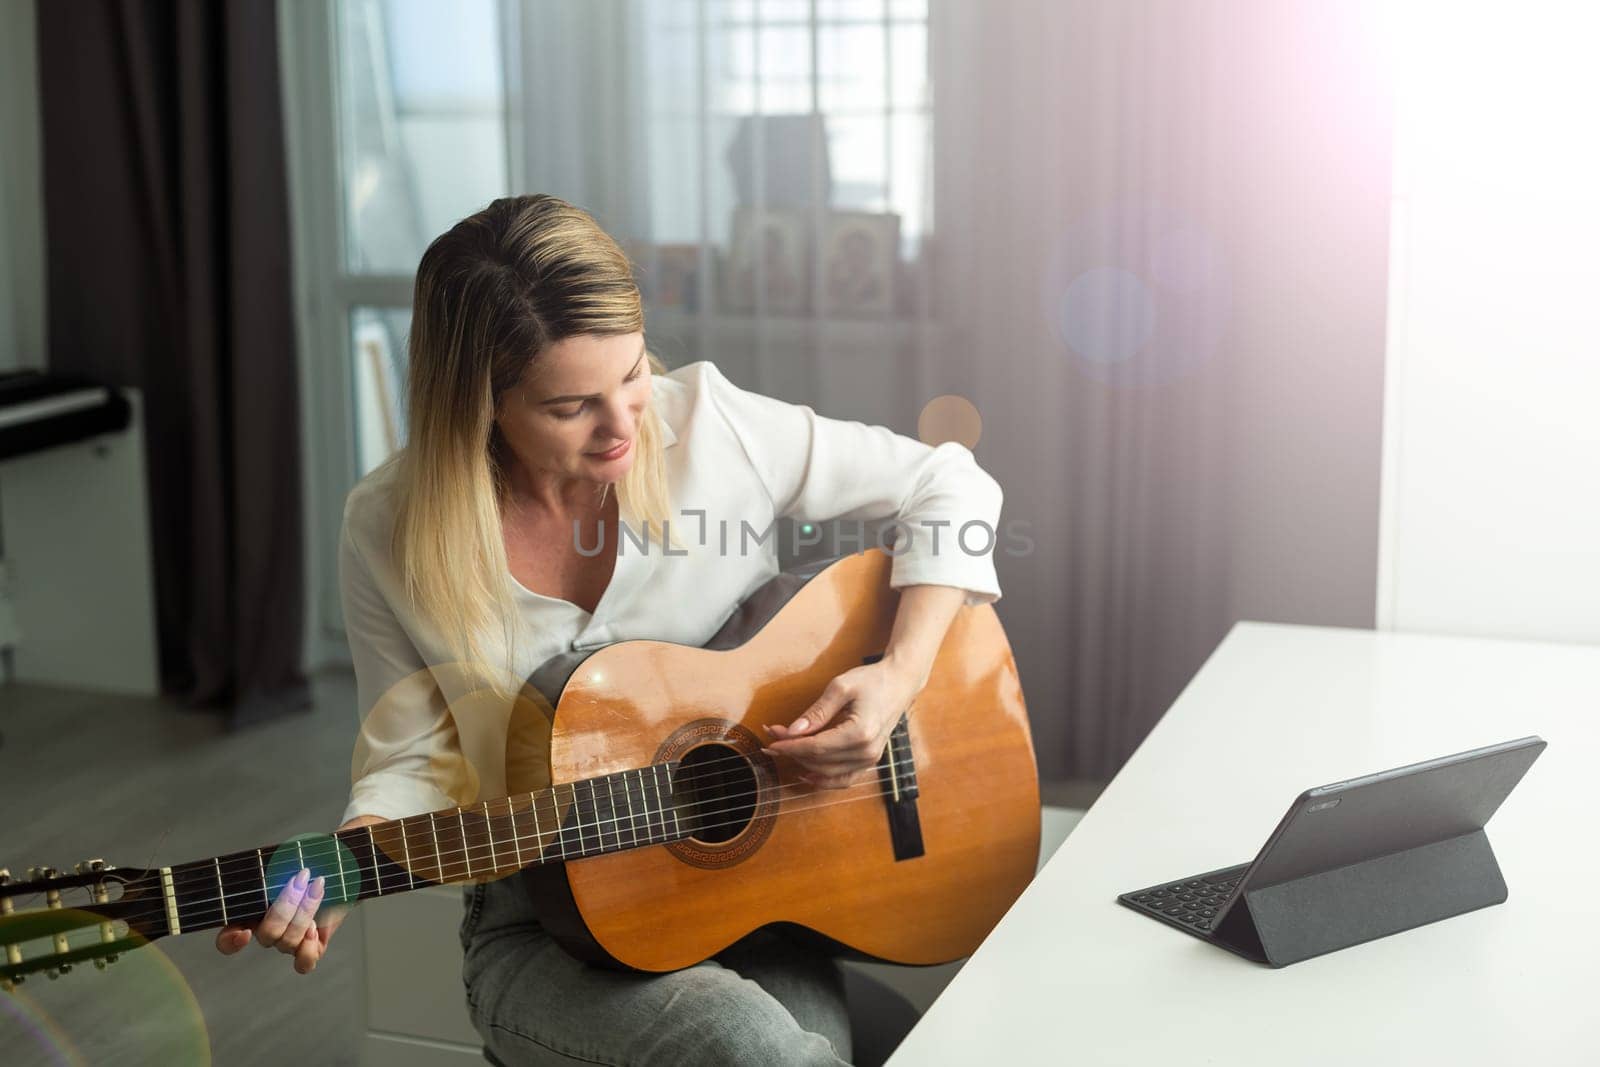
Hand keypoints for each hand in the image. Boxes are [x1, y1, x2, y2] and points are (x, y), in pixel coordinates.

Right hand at [213, 814, 381, 972]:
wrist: (343, 866)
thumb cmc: (313, 858)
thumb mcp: (292, 855)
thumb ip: (277, 862)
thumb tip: (278, 862)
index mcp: (253, 910)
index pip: (228, 938)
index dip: (231, 940)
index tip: (245, 930)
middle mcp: (269, 930)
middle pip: (266, 935)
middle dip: (285, 908)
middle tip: (302, 879)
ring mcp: (290, 940)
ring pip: (287, 944)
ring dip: (303, 915)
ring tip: (317, 888)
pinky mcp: (313, 946)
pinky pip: (303, 963)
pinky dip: (308, 949)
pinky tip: (314, 929)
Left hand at [761, 659, 922, 788]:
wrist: (899, 684)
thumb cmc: (872, 681)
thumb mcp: (841, 687)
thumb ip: (817, 712)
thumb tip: (793, 731)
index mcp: (860, 733)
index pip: (816, 747)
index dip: (789, 746)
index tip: (770, 740)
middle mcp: (867, 752)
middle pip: (819, 761)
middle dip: (791, 751)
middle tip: (772, 738)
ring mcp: (870, 760)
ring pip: (828, 773)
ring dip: (803, 764)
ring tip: (783, 750)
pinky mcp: (869, 761)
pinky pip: (843, 779)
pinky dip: (823, 780)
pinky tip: (806, 773)